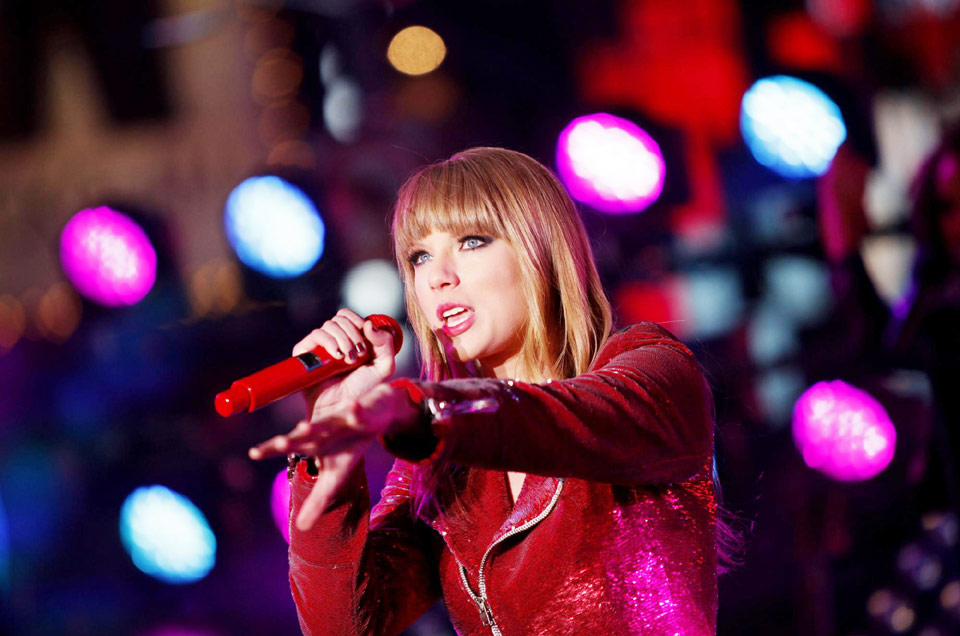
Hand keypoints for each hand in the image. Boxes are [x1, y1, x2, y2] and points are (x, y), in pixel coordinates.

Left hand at [248, 383, 419, 529]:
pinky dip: (356, 411)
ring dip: (318, 425)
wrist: (374, 413)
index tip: (253, 453)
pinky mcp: (361, 412)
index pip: (289, 445)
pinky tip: (353, 408)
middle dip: (293, 439)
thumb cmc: (349, 445)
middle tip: (279, 443)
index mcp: (314, 442)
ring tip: (302, 427)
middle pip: (305, 435)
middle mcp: (324, 428)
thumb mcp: (335, 477)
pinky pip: (358, 412)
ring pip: (328, 422)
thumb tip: (301, 528)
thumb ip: (318, 501)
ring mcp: (342, 419)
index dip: (272, 449)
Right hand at [293, 308, 397, 418]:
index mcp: (350, 339)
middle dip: (352, 333)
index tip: (365, 337)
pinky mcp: (306, 355)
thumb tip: (368, 324)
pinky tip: (337, 355)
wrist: (344, 408)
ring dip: (342, 339)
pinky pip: (315, 335)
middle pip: (339, 318)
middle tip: (358, 354)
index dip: (357, 320)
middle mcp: (333, 341)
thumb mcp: (384, 367)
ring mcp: (319, 348)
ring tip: (348, 359)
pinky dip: (328, 341)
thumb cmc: (363, 391)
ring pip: (329, 325)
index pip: (348, 316)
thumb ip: (385, 343)